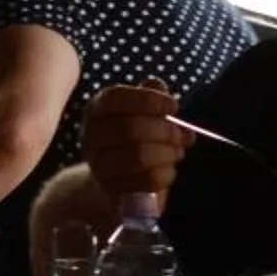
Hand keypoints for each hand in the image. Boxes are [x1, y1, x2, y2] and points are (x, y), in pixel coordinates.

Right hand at [83, 81, 186, 205]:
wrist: (115, 180)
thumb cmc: (134, 140)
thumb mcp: (141, 114)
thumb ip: (150, 96)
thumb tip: (158, 86)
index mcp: (97, 111)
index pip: (115, 98)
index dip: (148, 100)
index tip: (174, 106)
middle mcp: (91, 136)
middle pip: (130, 129)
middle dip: (166, 132)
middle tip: (184, 136)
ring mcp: (98, 165)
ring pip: (138, 157)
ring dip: (168, 154)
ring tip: (177, 153)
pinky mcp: (112, 190)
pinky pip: (146, 181)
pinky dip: (166, 175)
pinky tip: (168, 171)